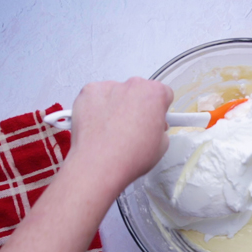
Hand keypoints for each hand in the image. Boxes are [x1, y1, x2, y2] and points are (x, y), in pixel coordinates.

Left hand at [68, 78, 171, 195]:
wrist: (99, 165)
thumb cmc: (128, 157)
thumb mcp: (161, 146)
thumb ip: (160, 128)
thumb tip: (153, 128)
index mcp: (154, 94)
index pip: (163, 93)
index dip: (159, 109)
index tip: (155, 118)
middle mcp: (132, 86)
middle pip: (139, 91)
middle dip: (138, 106)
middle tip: (135, 129)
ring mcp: (108, 87)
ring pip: (116, 93)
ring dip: (117, 106)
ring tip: (114, 131)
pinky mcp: (88, 93)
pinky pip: (96, 97)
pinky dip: (97, 108)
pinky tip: (100, 126)